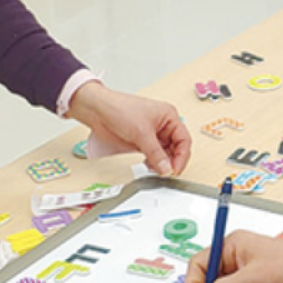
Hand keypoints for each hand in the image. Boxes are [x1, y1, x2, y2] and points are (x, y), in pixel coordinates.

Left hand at [66, 82, 190, 175]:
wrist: (98, 111)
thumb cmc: (120, 109)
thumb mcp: (142, 132)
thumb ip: (156, 153)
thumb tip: (167, 169)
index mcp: (169, 116)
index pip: (184, 140)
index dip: (182, 156)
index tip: (174, 169)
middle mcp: (163, 125)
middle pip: (176, 148)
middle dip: (172, 161)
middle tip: (166, 173)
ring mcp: (152, 134)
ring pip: (165, 153)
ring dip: (162, 163)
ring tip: (156, 170)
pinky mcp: (142, 141)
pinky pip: (154, 155)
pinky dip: (153, 163)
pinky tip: (149, 166)